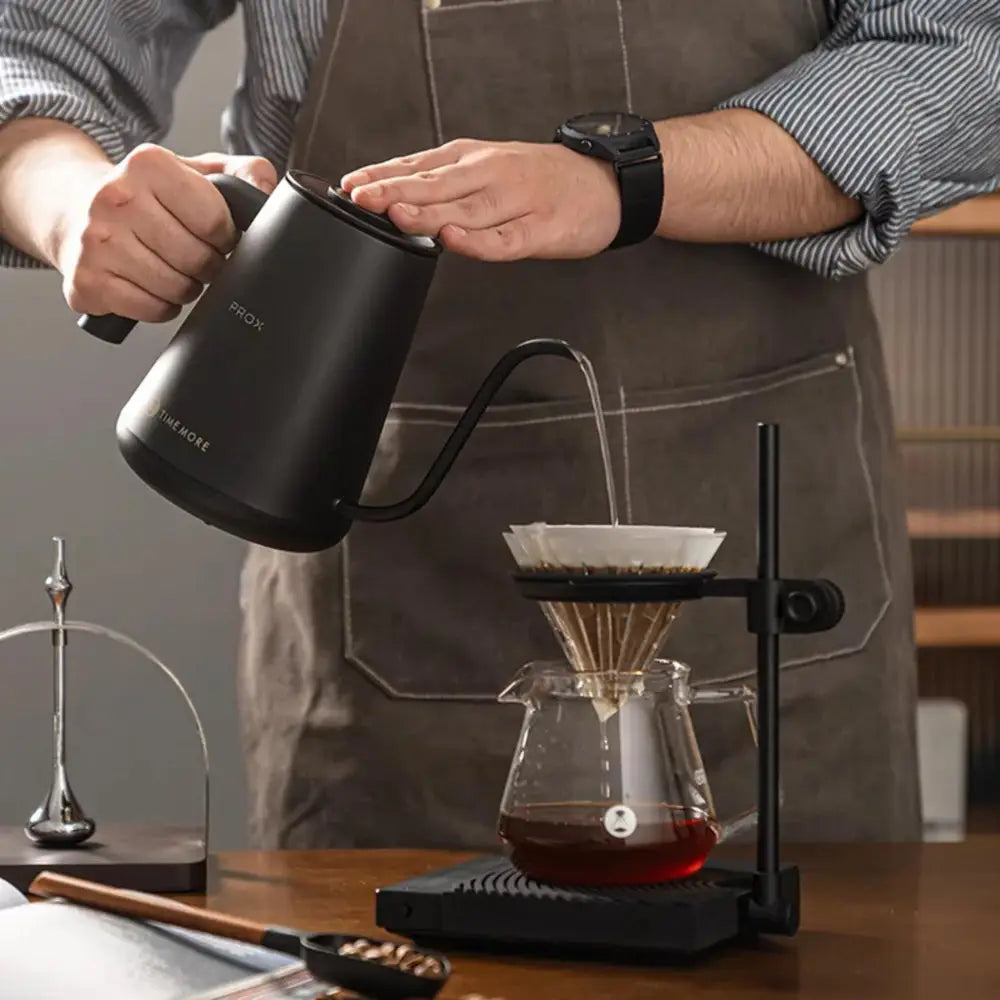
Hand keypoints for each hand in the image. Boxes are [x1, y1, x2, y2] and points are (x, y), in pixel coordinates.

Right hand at [55, 145, 276, 322]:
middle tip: (199, 259)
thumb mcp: (196, 171)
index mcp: (148, 164)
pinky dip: (162, 306)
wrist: (74, 207)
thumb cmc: (145, 195)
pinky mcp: (86, 279)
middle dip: (209, 266)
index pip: (215, 221)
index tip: (218, 237)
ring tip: (175, 270)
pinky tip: (152, 286)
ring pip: (176, 288)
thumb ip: (243, 175)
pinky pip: (151, 309)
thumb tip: (269, 196)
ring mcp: (96, 240)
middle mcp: (116, 197)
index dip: (227, 238)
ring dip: (187, 288)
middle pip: (197, 259)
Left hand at [341, 139, 620, 260]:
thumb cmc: (542, 181)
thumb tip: (395, 196)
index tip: (349, 185)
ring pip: (465, 209)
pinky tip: (453, 240)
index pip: (419, 165)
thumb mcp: (490, 167)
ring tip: (395, 216)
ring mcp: (517, 202)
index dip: (383, 175)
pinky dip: (477, 241)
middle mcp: (491, 174)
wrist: (606, 185)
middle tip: (359, 197)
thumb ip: (447, 183)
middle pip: (435, 184)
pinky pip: (504, 240)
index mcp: (474, 159)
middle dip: (394, 191)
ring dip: (428, 213)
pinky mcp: (540, 231)